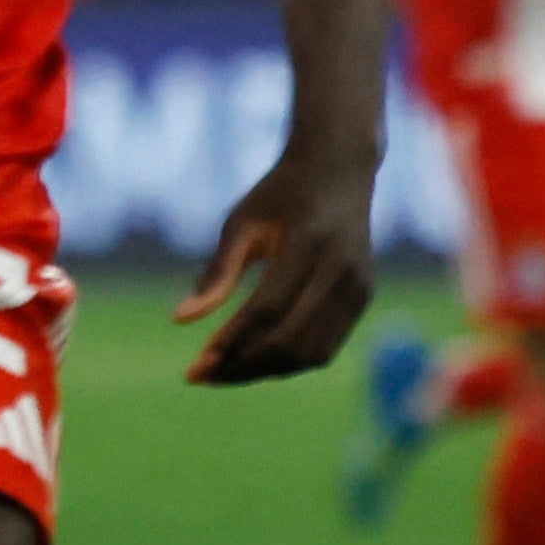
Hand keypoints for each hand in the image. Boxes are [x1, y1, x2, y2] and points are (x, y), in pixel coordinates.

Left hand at [173, 153, 377, 383]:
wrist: (338, 168)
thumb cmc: (280, 193)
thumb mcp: (241, 221)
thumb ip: (217, 272)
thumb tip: (180, 321)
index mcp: (309, 243)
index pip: (266, 311)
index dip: (230, 342)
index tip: (195, 366)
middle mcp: (341, 269)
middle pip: (291, 341)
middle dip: (244, 367)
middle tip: (204, 376)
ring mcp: (358, 285)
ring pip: (312, 353)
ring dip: (267, 371)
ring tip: (225, 372)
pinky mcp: (363, 296)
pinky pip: (326, 346)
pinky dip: (290, 361)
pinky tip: (256, 359)